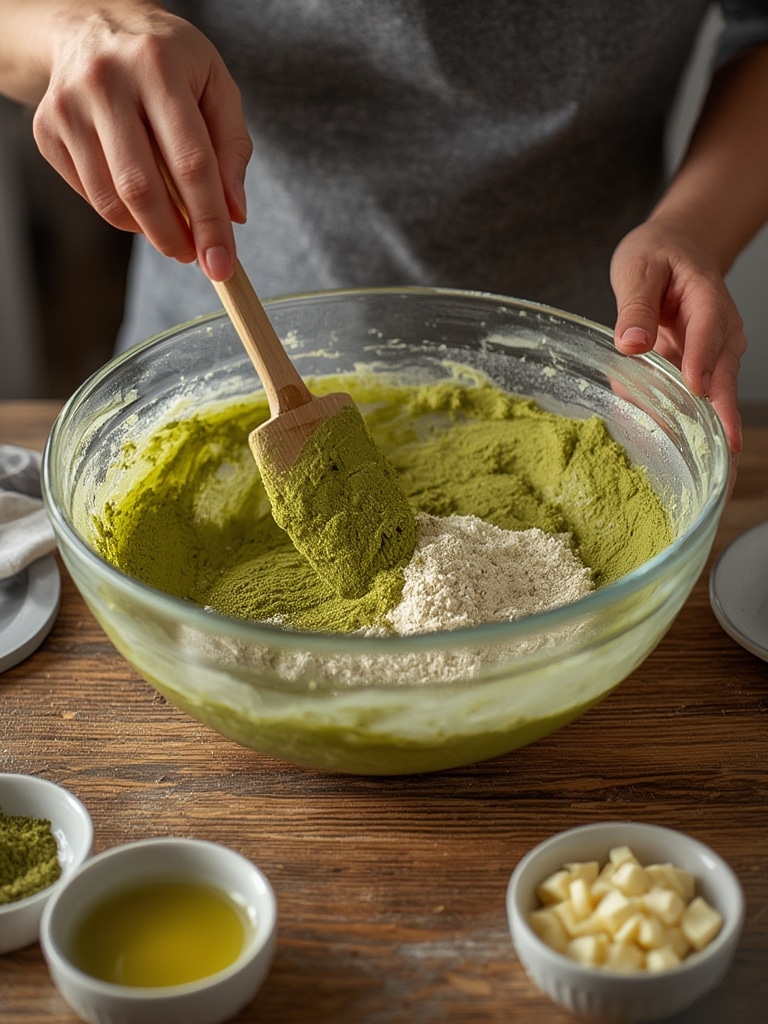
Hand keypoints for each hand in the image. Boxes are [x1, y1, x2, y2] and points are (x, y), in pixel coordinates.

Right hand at [31, 5, 251, 280]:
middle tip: (196, 257)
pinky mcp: (47, 129)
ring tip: (174, 233)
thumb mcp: (215, 85)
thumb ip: (232, 148)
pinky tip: (141, 202)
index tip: (223, 265)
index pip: (191, 163)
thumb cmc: (168, 61)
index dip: (209, 221)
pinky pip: (90, 194)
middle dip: (175, 237)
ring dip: (148, 232)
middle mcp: (106, 81)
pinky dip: (121, 214)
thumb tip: (235, 214)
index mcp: (158, 65)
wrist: (94, 25)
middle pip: (143, 188)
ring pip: (111, 199)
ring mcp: (69, 106)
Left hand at [610, 217, 744, 462]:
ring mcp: (714, 354)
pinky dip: (682, 425)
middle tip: (723, 456)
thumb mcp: (638, 269)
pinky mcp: (699, 370)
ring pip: (714, 396)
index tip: (697, 388)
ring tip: (712, 474)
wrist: (677, 250)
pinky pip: (692, 400)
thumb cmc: (659, 256)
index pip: (710, 331)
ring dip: (709, 432)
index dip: (703, 360)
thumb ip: (635, 306)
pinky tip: (672, 455)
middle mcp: (720, 332)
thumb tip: (631, 343)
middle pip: (724, 376)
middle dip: (724, 417)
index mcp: (706, 299)